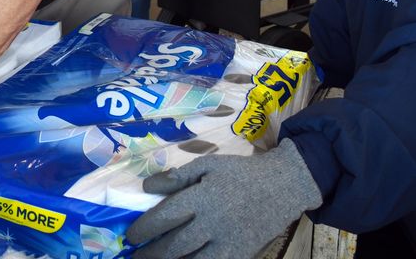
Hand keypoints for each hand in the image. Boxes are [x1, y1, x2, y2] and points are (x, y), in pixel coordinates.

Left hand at [125, 139, 321, 257]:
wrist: (284, 186)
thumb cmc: (242, 173)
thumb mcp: (208, 165)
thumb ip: (177, 177)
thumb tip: (147, 187)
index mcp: (202, 197)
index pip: (165, 217)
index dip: (144, 229)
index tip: (130, 236)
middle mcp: (213, 222)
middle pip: (175, 244)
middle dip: (151, 253)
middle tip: (134, 256)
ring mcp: (229, 241)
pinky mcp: (241, 253)